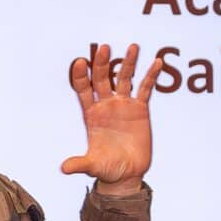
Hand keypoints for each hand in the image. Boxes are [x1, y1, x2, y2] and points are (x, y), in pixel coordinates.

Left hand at [62, 43, 160, 194]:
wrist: (126, 174)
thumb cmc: (107, 168)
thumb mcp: (93, 166)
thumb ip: (80, 164)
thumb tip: (64, 168)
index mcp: (91, 114)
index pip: (83, 90)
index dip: (82, 76)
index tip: (81, 62)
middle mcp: (106, 105)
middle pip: (103, 78)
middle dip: (103, 63)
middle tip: (104, 48)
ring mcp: (123, 105)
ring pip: (125, 78)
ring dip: (128, 62)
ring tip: (133, 47)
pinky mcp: (140, 109)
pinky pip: (145, 89)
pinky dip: (151, 76)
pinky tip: (157, 63)